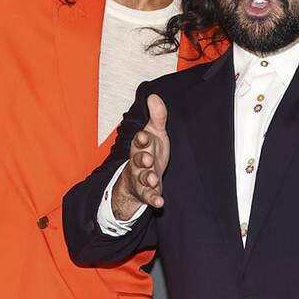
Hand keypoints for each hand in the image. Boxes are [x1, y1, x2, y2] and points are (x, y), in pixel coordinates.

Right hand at [112, 94, 169, 219]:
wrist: (140, 176)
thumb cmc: (149, 151)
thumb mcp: (155, 133)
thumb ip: (157, 116)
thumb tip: (154, 96)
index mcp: (141, 146)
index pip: (139, 141)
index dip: (141, 139)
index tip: (144, 135)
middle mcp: (138, 162)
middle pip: (138, 160)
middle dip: (142, 159)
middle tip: (147, 159)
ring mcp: (141, 178)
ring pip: (143, 178)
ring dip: (148, 178)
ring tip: (153, 179)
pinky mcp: (146, 192)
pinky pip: (149, 197)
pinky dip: (154, 199)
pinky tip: (160, 202)